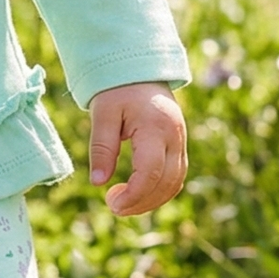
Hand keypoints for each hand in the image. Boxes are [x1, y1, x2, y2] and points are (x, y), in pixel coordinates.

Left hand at [87, 83, 186, 217]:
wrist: (138, 70)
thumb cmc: (117, 91)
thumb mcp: (103, 114)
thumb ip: (102, 148)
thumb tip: (98, 183)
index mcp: (156, 127)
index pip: (151, 172)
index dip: (134, 195)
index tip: (112, 203)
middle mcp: (175, 136)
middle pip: (167, 182)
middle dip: (142, 202)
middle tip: (114, 207)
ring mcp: (180, 141)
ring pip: (175, 182)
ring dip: (152, 200)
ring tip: (123, 204)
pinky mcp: (179, 145)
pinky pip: (175, 175)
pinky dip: (159, 190)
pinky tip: (138, 194)